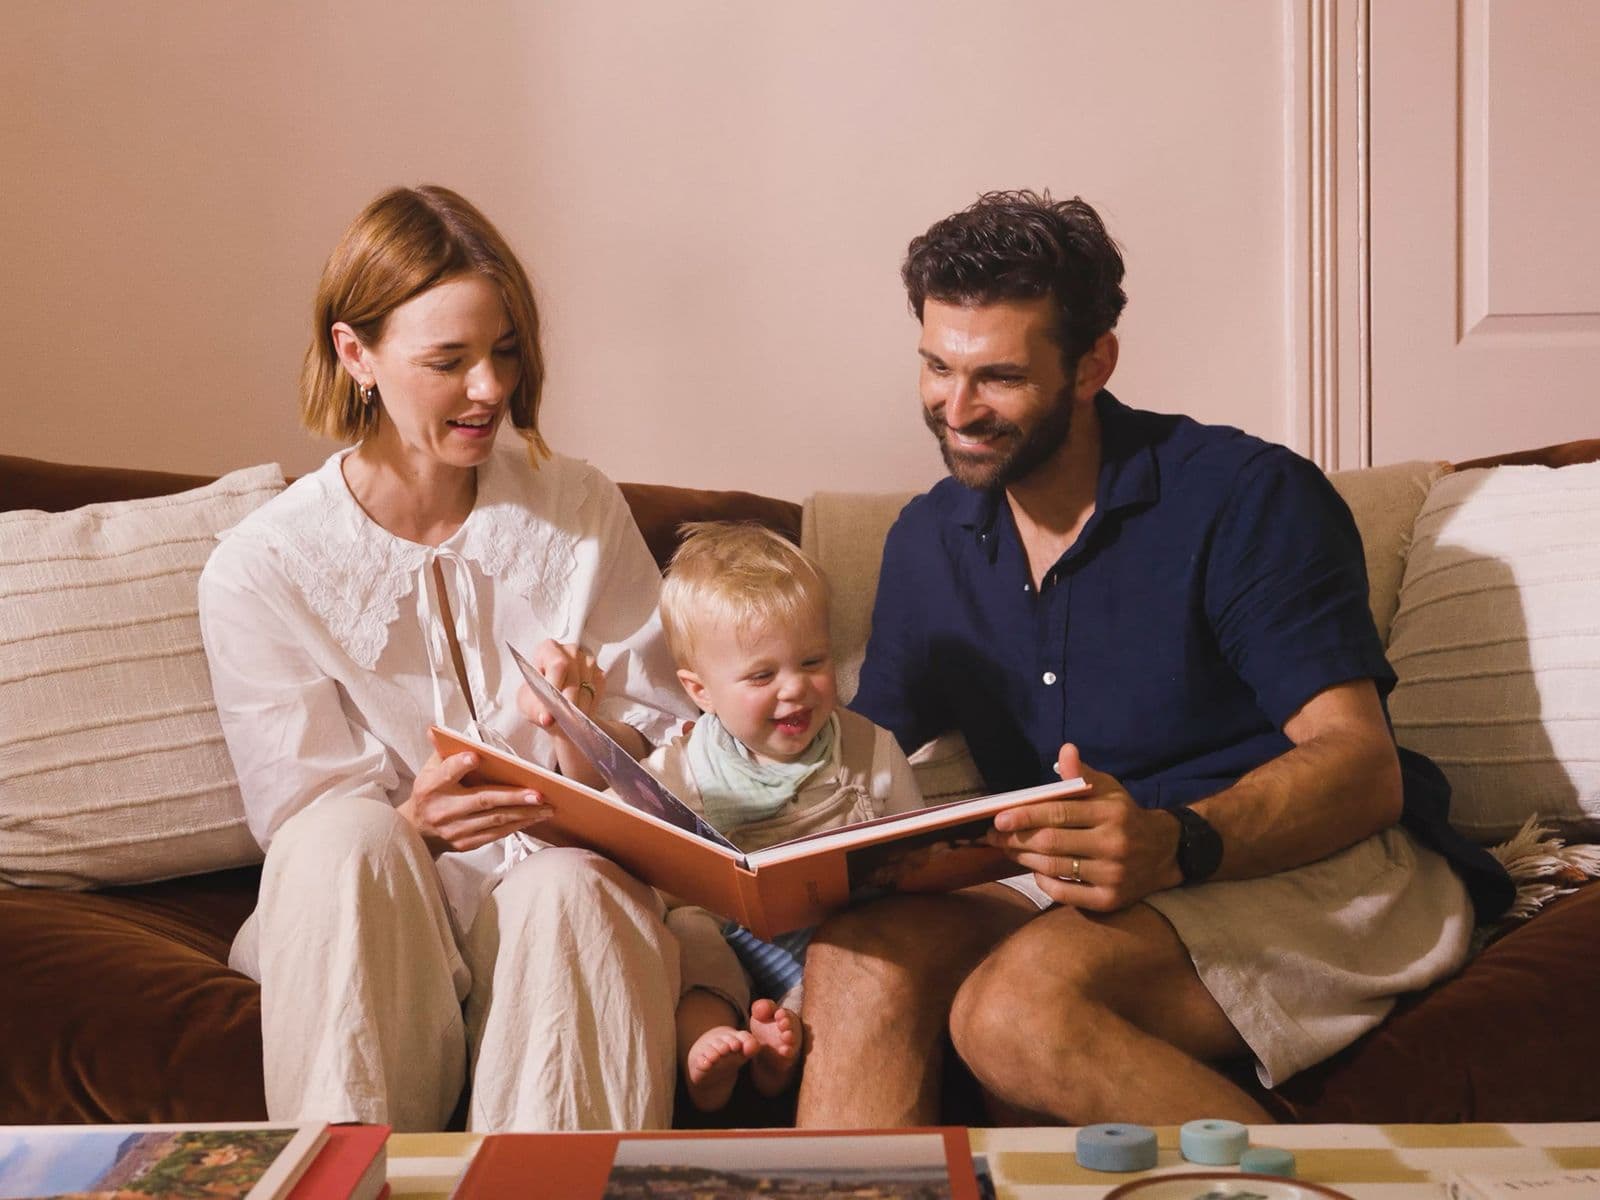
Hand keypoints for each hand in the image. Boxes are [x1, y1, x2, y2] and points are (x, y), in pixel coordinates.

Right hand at [399, 747, 550, 856]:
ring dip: (523, 813)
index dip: (460, 764)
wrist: (416, 833)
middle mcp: (444, 809)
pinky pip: (495, 834)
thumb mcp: (428, 770)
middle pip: (482, 800)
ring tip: (546, 806)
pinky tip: (533, 817)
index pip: (446, 773)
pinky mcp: (465, 843)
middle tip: (538, 793)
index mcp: (431, 787)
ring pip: (495, 820)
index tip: (476, 756)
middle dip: (513, 797)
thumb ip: (441, 751)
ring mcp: (455, 829)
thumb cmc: (429, 793)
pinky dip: (517, 825)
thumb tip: (438, 730)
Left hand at [515, 638, 605, 729]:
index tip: (552, 709)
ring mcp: (587, 661)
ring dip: (580, 708)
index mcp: (547, 650)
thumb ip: (536, 710)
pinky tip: (580, 716)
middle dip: (569, 703)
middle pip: (574, 677)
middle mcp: (570, 651)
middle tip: (563, 721)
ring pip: (588, 687)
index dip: (556, 686)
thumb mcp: (528, 705)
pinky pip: (598, 692)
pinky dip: (590, 707)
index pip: (557, 665)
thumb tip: (546, 719)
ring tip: (570, 722)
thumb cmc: (537, 701)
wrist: (553, 710)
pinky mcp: (599, 674)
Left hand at [986, 743, 1182, 910]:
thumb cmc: (1125, 816)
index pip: (1059, 813)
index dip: (1026, 815)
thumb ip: (1082, 775)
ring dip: (1024, 859)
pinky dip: (1044, 883)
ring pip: (1054, 867)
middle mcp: (1113, 844)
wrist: (1165, 852)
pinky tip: (1035, 871)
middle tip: (994, 836)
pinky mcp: (1109, 900)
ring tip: (1007, 850)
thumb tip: (1065, 750)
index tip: (999, 818)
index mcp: (1110, 813)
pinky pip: (1065, 893)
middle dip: (1016, 839)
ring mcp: (1112, 875)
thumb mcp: (1109, 790)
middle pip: (1051, 842)